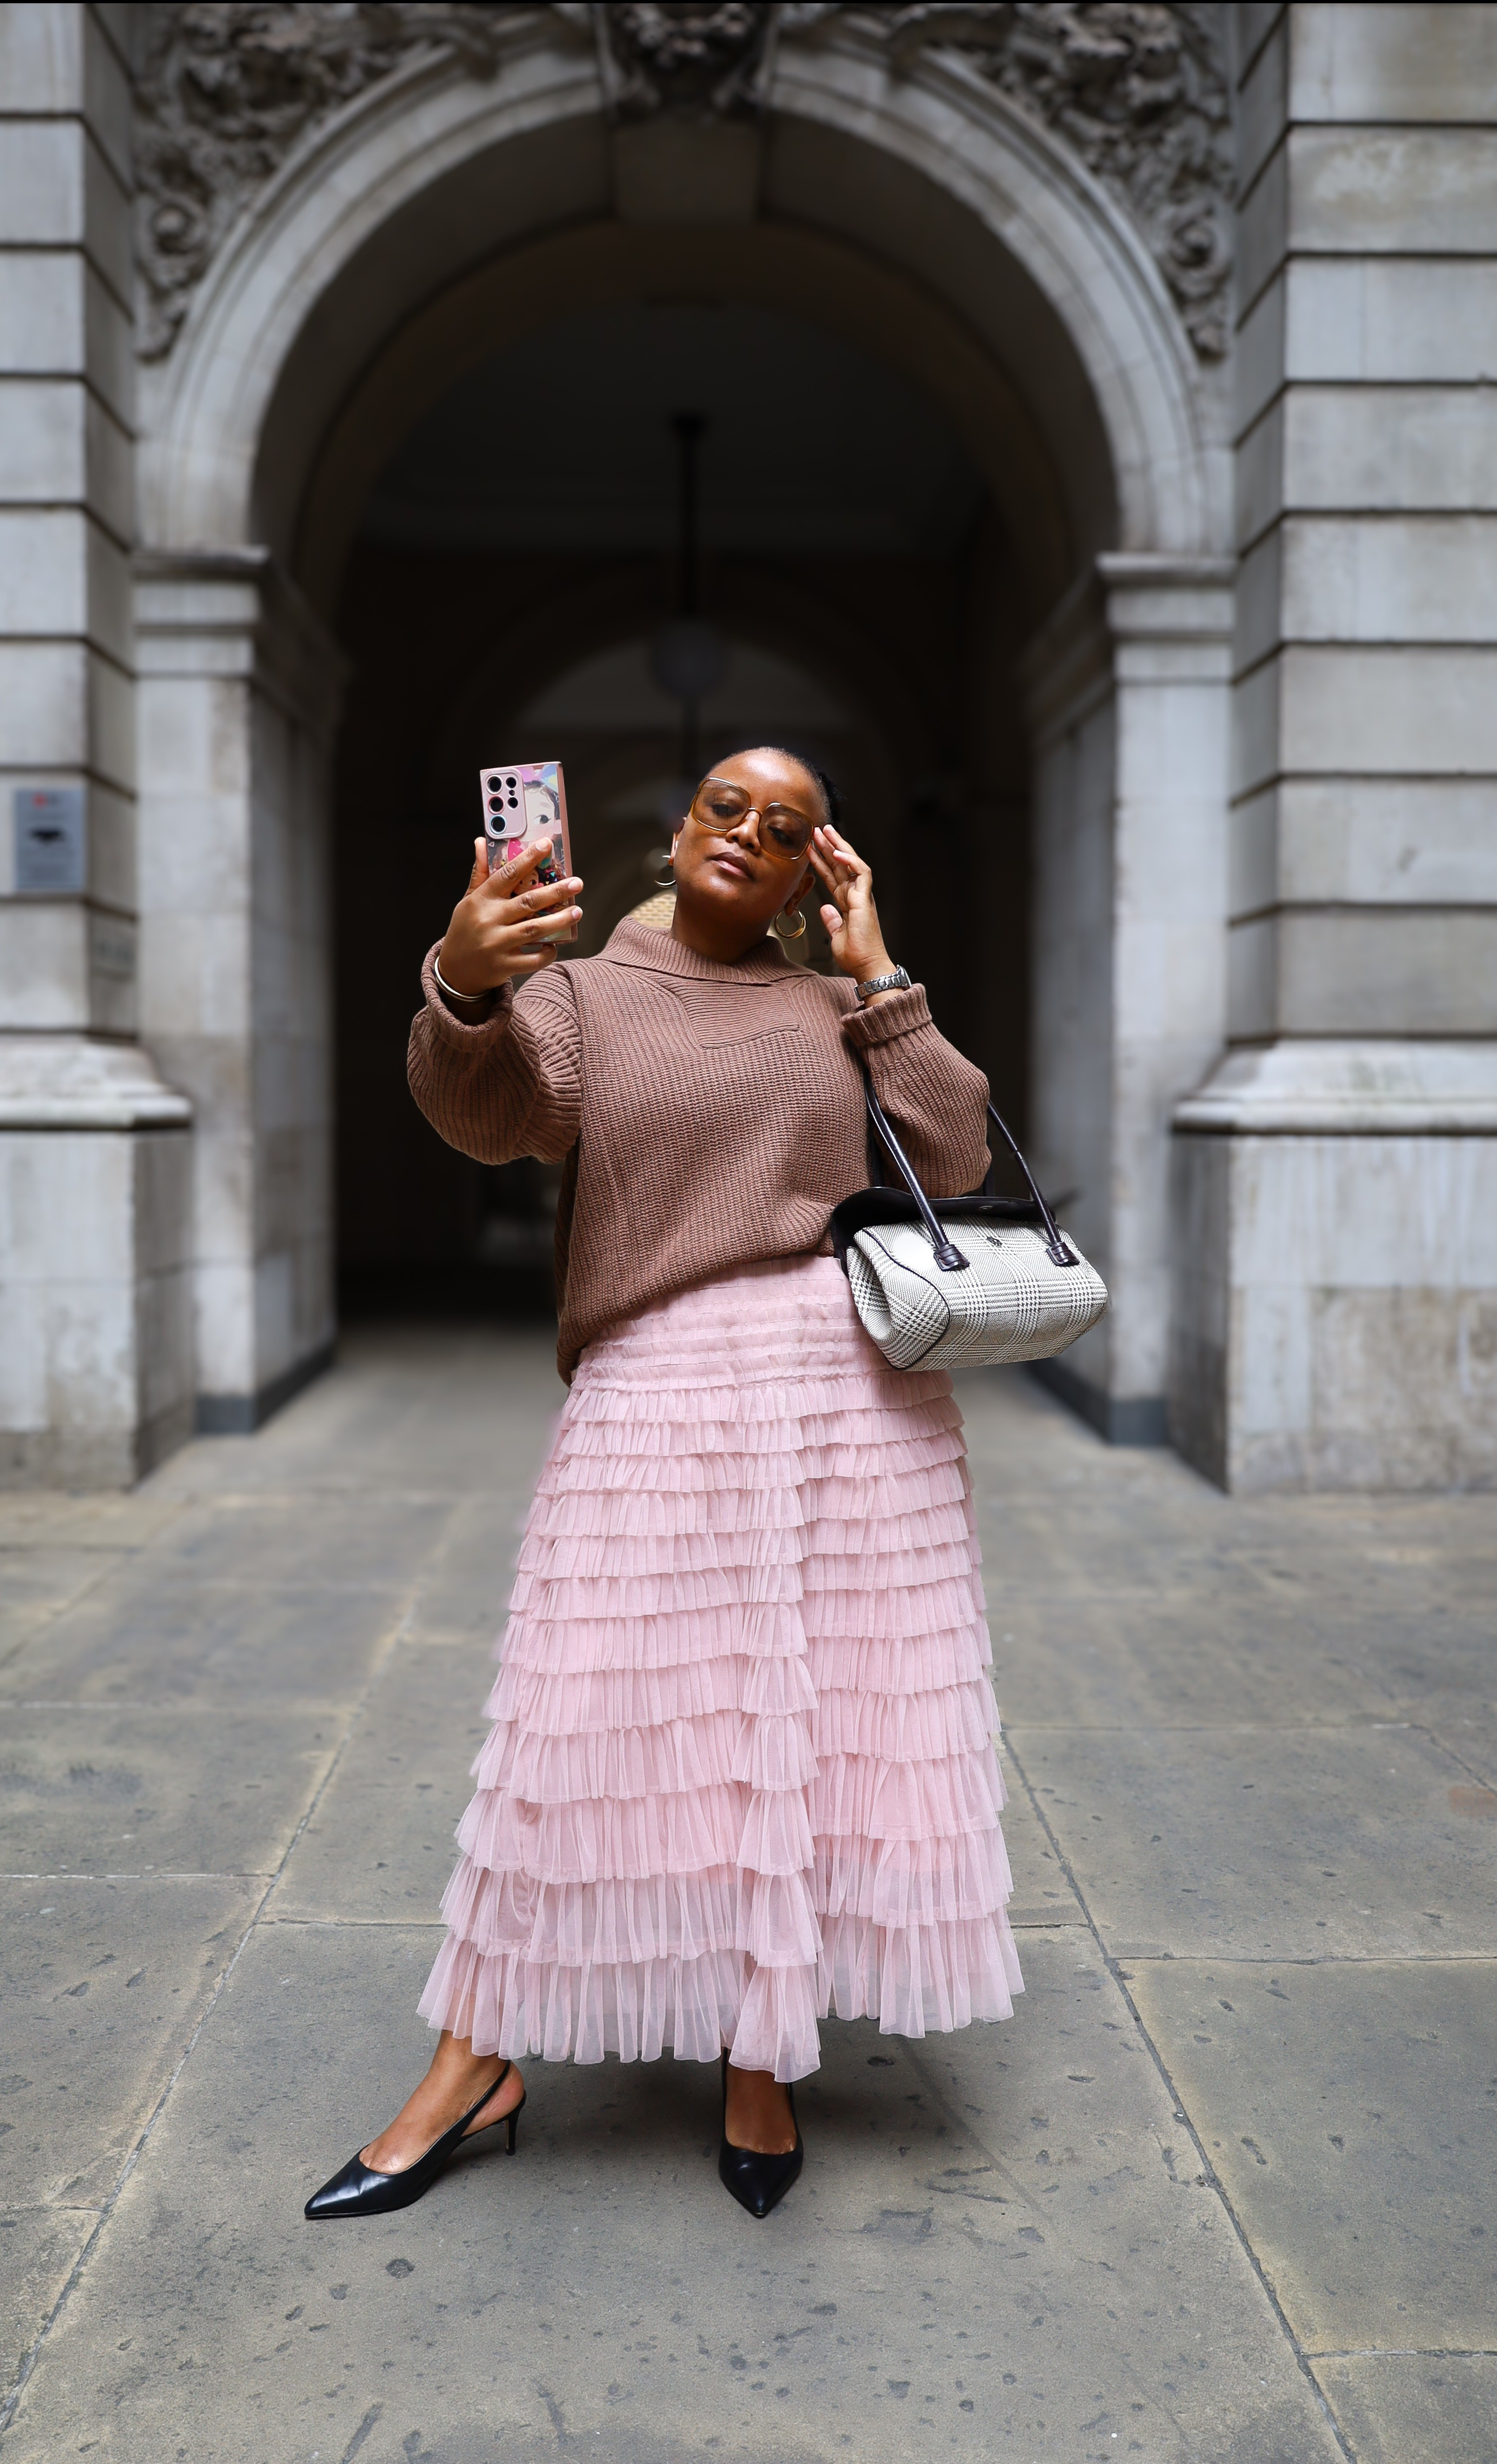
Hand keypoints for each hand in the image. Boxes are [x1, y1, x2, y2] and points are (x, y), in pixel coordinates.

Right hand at [436, 839, 582, 998]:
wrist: (455, 970)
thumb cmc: (465, 930)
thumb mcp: (468, 900)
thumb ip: (479, 873)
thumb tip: (481, 842)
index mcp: (481, 900)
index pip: (507, 874)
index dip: (527, 858)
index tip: (546, 845)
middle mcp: (489, 920)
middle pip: (527, 902)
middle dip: (555, 891)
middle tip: (576, 883)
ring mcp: (497, 944)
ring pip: (534, 929)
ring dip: (559, 920)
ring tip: (577, 911)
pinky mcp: (505, 965)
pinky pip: (533, 959)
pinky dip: (547, 953)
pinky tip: (555, 945)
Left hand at [806, 824, 894, 988]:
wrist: (866, 966)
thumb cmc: (855, 955)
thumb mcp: (836, 935)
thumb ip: (831, 920)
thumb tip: (824, 908)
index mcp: (848, 903)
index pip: (832, 876)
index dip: (821, 862)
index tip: (810, 848)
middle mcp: (855, 896)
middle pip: (840, 865)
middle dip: (828, 846)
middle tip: (817, 829)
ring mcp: (861, 896)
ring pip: (850, 863)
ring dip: (838, 846)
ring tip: (826, 831)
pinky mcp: (865, 899)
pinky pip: (861, 873)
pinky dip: (850, 861)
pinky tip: (837, 851)